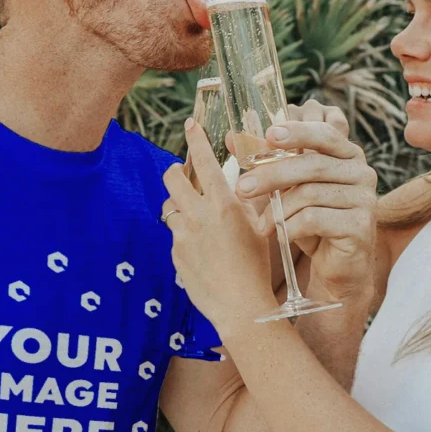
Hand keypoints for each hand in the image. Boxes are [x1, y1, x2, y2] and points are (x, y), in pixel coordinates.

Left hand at [162, 122, 277, 339]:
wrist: (241, 306)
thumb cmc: (257, 266)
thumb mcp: (261, 226)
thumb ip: (249, 200)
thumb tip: (245, 181)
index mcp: (224, 204)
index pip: (204, 161)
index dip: (195, 139)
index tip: (190, 125)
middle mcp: (199, 215)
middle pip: (172, 178)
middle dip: (175, 171)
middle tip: (182, 173)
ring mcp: (183, 235)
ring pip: (169, 207)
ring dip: (179, 206)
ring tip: (196, 218)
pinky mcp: (175, 254)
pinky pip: (174, 235)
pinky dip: (184, 236)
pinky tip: (202, 251)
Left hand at [235, 113, 377, 304]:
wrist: (337, 265)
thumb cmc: (312, 221)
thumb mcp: (289, 188)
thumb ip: (266, 161)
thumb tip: (231, 137)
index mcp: (348, 155)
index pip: (324, 134)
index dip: (297, 131)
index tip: (269, 135)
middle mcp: (362, 172)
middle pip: (312, 165)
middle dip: (272, 175)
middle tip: (242, 187)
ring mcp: (365, 199)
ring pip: (310, 194)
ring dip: (278, 210)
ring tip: (261, 224)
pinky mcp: (361, 226)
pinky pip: (315, 219)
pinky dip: (290, 227)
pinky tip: (279, 235)